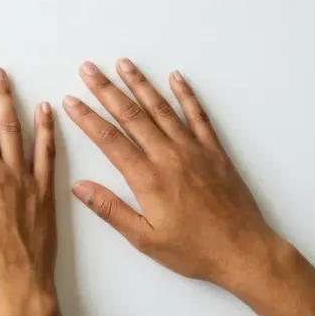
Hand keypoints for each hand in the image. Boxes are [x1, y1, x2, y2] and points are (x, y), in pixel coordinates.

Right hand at [62, 59, 281, 290]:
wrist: (244, 251)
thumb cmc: (193, 250)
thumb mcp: (144, 238)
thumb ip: (111, 210)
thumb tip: (79, 187)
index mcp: (148, 178)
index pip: (109, 140)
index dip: (87, 118)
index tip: (70, 100)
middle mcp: (168, 156)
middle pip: (131, 115)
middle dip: (106, 90)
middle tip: (88, 69)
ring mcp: (193, 149)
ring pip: (161, 108)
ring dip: (140, 84)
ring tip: (123, 64)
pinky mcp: (214, 151)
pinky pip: (198, 115)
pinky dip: (186, 94)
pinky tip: (176, 77)